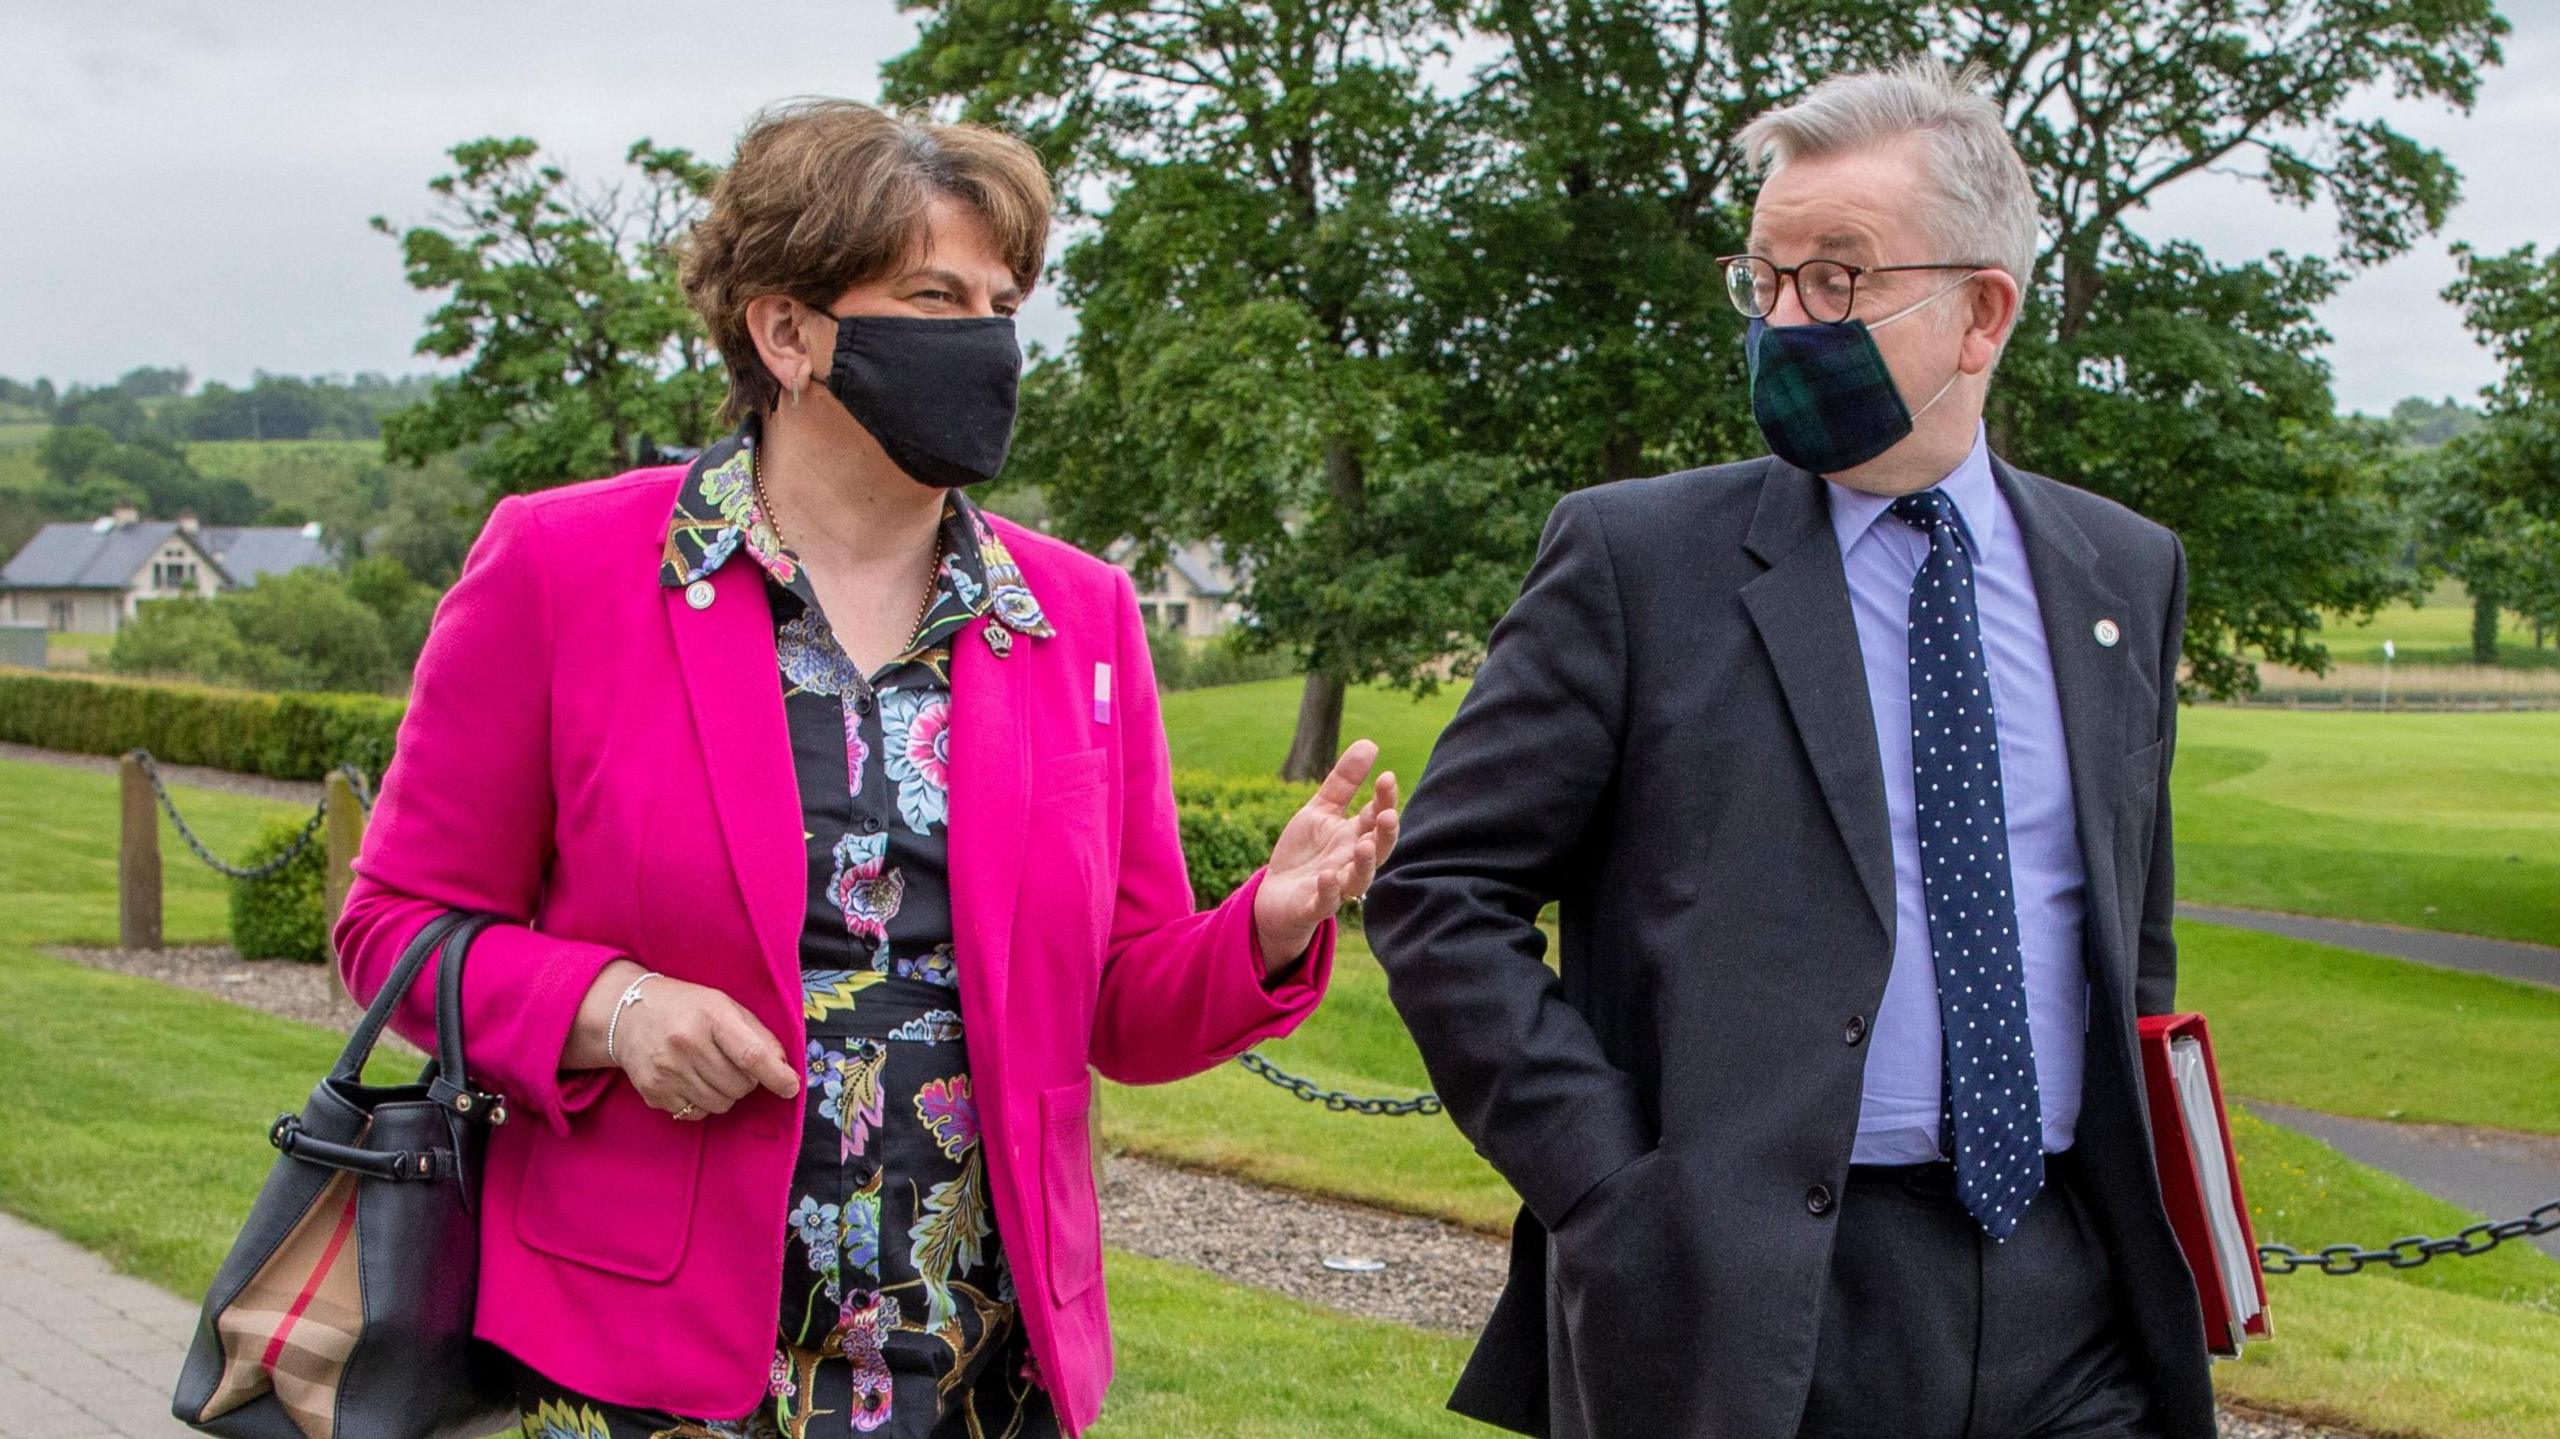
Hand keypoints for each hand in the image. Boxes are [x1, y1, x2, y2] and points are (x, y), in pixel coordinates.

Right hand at [566, 961, 799, 1120]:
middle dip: (748, 1081)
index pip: (751, 1055)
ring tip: (712, 1070)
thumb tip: (783, 1067)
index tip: (791, 1087)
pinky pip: (696, 1113)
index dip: (776, 1075)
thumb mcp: (724, 1006)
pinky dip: (703, 1103)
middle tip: (734, 1064)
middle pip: (739, 1085)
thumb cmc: (686, 1008)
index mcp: (710, 1016)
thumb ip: (757, 1034)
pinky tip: (692, 1080)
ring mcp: (667, 1071)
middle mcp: (686, 1044)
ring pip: (721, 1104)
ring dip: (727, 1094)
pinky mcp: (654, 1092)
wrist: (628, 1014)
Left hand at [1252, 738, 1399, 973]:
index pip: (1376, 817)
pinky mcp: (1314, 906)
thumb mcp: (1321, 811)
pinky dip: (1329, 891)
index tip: (1386, 777)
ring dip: (1365, 864)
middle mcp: (1351, 862)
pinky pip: (1326, 901)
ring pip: (1359, 879)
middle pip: (1378, 849)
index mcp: (1355, 837)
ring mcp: (1336, 886)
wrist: (1274, 896)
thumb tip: (1370, 743)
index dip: (1384, 799)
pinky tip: (1328, 876)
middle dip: (1385, 833)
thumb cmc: (1305, 853)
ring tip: (1364, 845)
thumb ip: (1344, 781)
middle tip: (1388, 814)